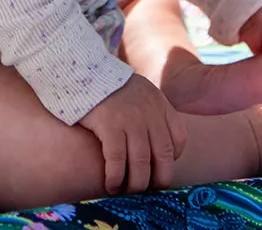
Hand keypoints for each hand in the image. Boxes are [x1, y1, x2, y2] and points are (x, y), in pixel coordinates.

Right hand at [78, 73, 187, 194]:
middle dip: (157, 180)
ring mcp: (130, 118)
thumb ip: (150, 113)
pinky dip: (115, 178)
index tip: (158, 170)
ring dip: (135, 184)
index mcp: (159, 103)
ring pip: (141, 163)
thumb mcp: (139, 92)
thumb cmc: (108, 86)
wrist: (83, 69)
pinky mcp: (109, 124)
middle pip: (163, 156)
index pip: (178, 138)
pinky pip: (117, 160)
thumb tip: (153, 147)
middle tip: (146, 191)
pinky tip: (111, 185)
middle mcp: (149, 111)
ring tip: (126, 192)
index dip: (171, 160)